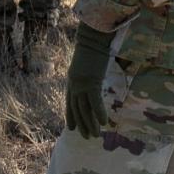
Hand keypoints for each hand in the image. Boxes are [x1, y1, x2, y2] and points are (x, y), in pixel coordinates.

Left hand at [65, 23, 113, 138]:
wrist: (92, 37)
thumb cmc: (91, 44)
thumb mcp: (86, 61)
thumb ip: (87, 70)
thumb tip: (93, 74)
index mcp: (72, 79)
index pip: (70, 102)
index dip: (70, 116)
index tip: (71, 127)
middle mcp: (75, 84)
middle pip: (77, 108)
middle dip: (81, 124)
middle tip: (86, 136)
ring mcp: (82, 84)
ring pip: (85, 109)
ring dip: (90, 123)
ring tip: (95, 135)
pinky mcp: (92, 83)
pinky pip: (95, 102)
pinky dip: (99, 113)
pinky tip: (104, 123)